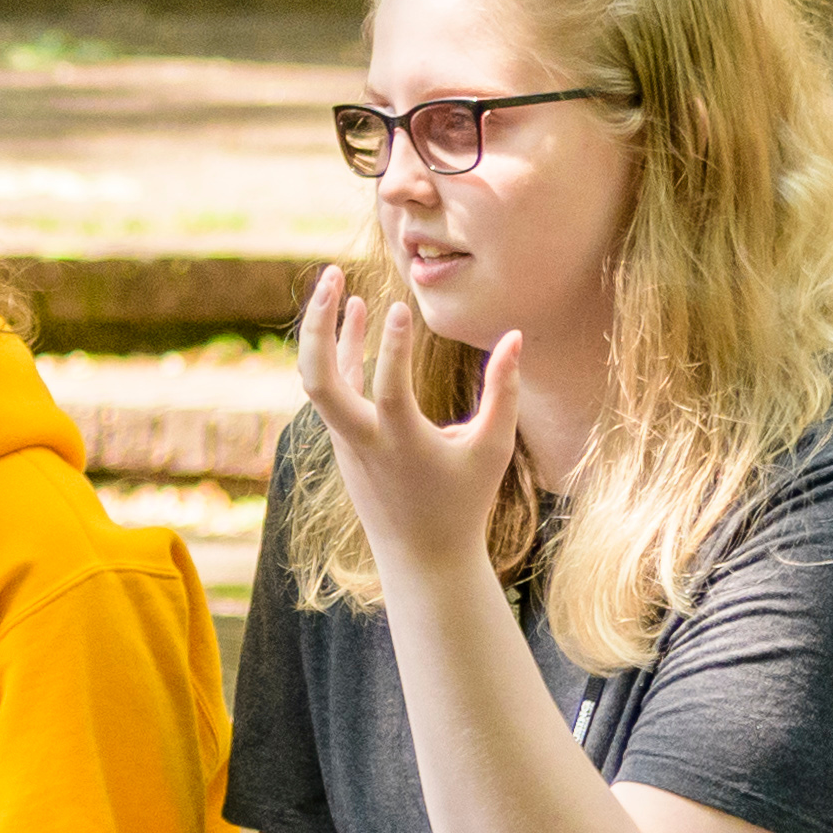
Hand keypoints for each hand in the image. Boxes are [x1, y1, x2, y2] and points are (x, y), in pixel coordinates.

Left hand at [293, 257, 516, 576]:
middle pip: (319, 381)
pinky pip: (333, 387)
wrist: (421, 557)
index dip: (394, 347)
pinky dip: (339, 351)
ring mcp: (346, 440)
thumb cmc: (464, 502)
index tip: (400, 306)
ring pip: (319, 379)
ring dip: (324, 331)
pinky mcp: (344, 440)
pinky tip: (353, 315)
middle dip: (318, 326)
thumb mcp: (492, 448)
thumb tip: (515, 336)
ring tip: (336, 282)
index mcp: (401, 444)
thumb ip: (504, 392)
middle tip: (332, 276)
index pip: (388, 389)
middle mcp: (363, 440)